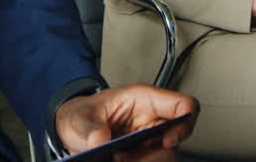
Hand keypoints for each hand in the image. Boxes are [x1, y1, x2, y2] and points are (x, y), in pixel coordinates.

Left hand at [56, 84, 197, 158]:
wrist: (71, 131)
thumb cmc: (81, 115)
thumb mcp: (81, 118)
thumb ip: (90, 128)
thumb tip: (100, 140)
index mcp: (144, 99)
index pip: (183, 105)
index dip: (184, 123)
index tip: (168, 140)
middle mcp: (151, 119)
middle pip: (177, 138)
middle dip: (156, 153)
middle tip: (130, 155)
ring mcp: (149, 139)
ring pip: (164, 155)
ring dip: (144, 161)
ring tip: (119, 158)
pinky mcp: (142, 154)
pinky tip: (118, 160)